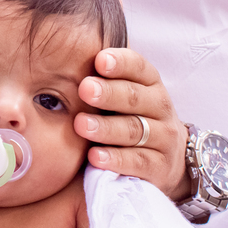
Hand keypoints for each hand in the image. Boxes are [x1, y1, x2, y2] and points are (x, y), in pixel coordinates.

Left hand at [74, 49, 193, 199]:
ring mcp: (163, 137)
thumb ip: (100, 80)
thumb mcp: (123, 95)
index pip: (139, 67)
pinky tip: (94, 156)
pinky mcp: (160, 167)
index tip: (99, 60)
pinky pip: (138, 162)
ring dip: (106, 127)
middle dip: (109, 93)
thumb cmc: (131, 116)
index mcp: (150, 83)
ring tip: (81, 125)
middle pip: (135, 97)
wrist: (166, 157)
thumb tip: (61, 67)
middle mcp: (160, 107)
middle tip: (84, 89)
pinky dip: (116, 159)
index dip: (121, 63)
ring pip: (134, 130)